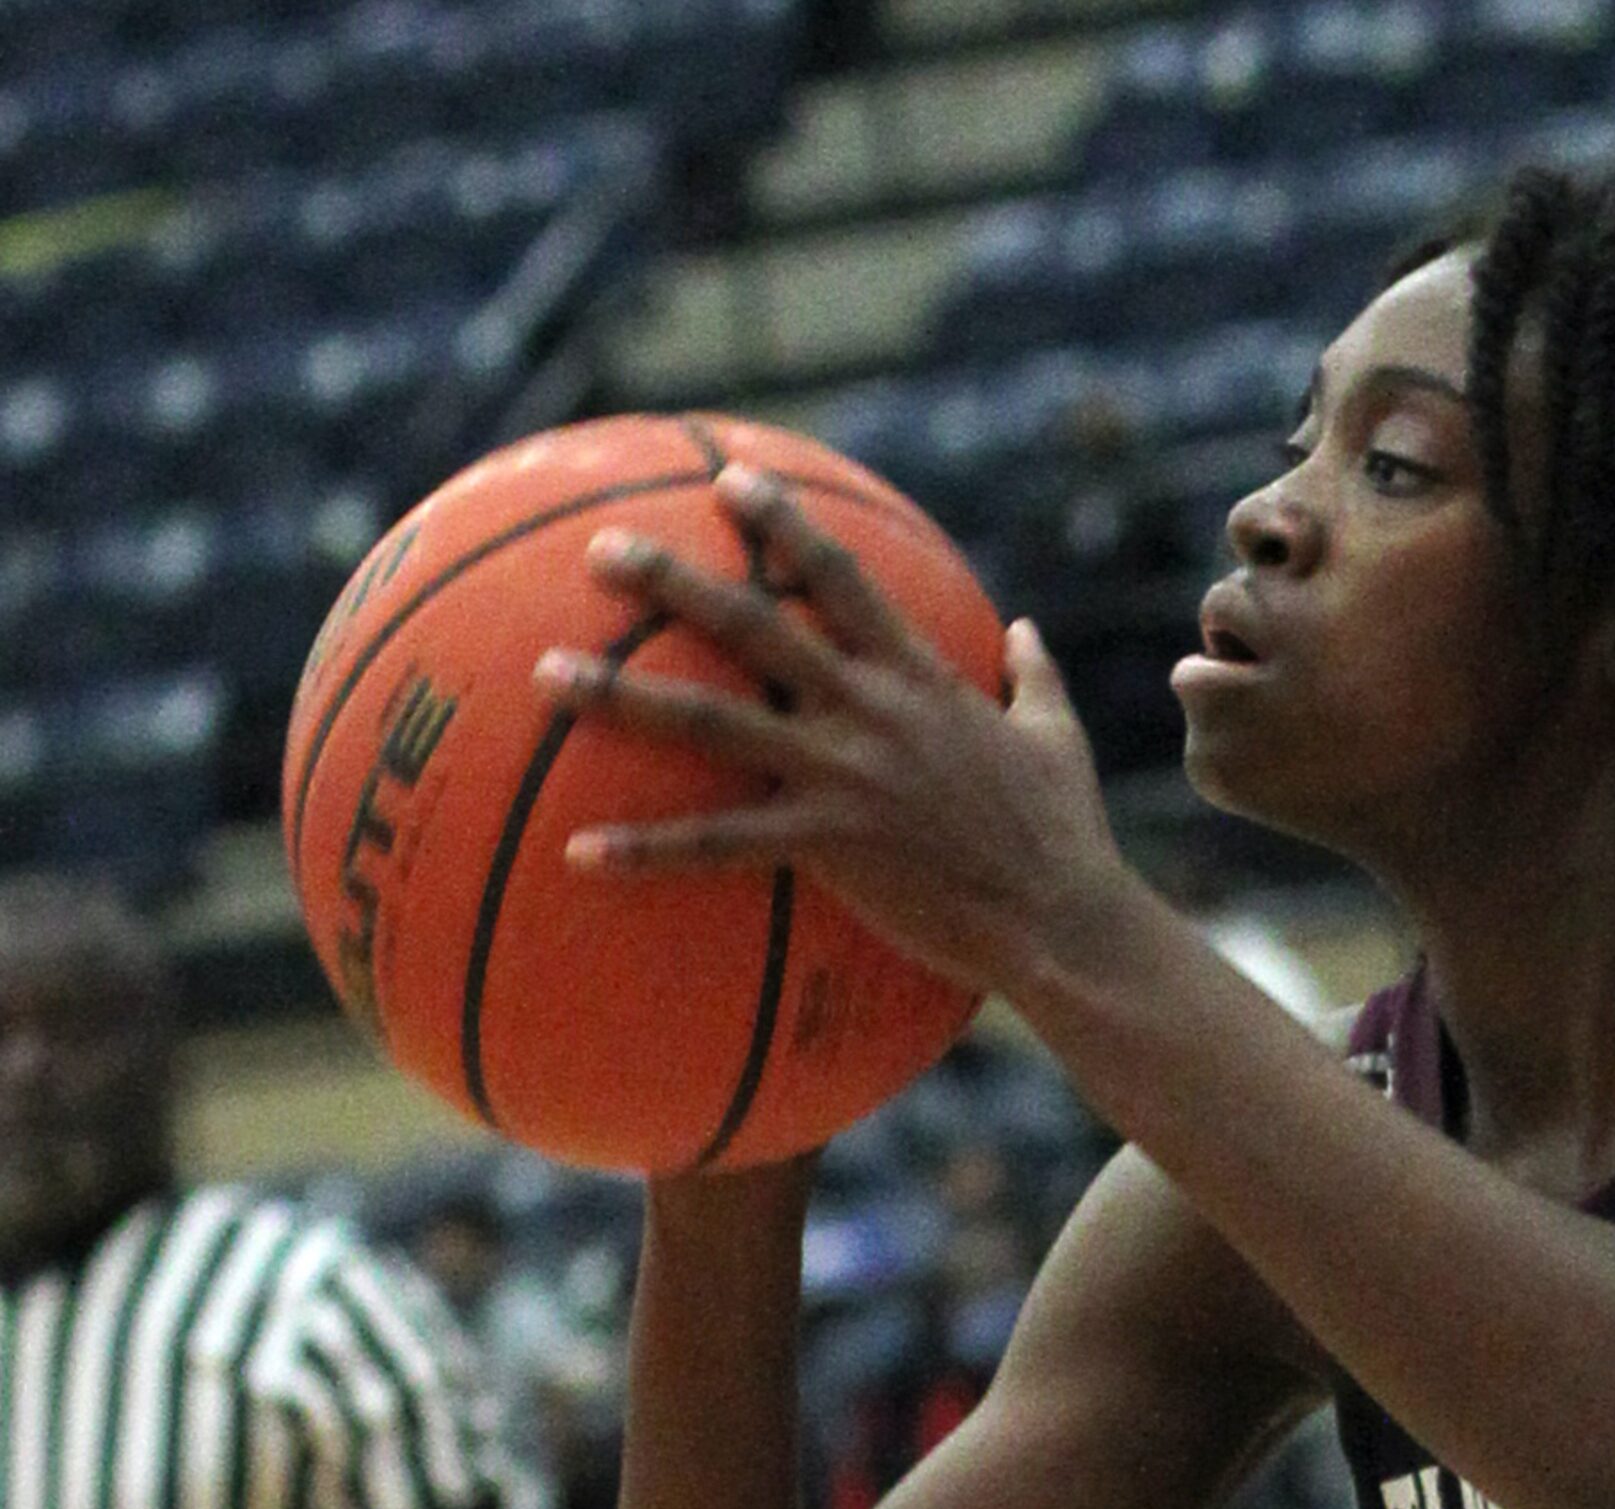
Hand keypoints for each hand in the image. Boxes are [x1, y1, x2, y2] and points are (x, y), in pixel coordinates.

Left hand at [532, 463, 1133, 995]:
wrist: (1063, 917)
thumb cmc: (1064, 833)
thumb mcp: (1059, 736)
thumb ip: (1034, 675)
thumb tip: (1026, 630)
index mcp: (920, 677)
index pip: (841, 576)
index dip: (782, 524)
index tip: (731, 481)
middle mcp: (870, 710)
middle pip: (754, 627)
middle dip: (673, 580)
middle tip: (600, 548)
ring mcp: (843, 777)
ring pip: (711, 723)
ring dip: (621, 695)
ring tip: (545, 673)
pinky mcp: (829, 847)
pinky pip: (716, 844)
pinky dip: (646, 848)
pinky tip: (579, 850)